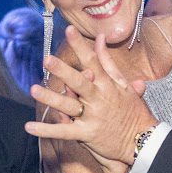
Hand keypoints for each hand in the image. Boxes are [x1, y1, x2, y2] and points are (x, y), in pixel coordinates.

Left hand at [25, 25, 156, 165]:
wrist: (142, 142)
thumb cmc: (133, 112)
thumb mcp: (124, 85)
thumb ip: (108, 62)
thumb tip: (99, 38)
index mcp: (107, 86)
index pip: (93, 62)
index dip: (81, 46)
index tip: (69, 30)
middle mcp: (99, 100)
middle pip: (79, 82)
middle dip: (63, 70)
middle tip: (48, 60)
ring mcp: (92, 117)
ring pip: (68, 106)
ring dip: (50, 98)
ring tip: (34, 89)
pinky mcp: (86, 135)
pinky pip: (63, 132)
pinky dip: (46, 130)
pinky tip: (29, 126)